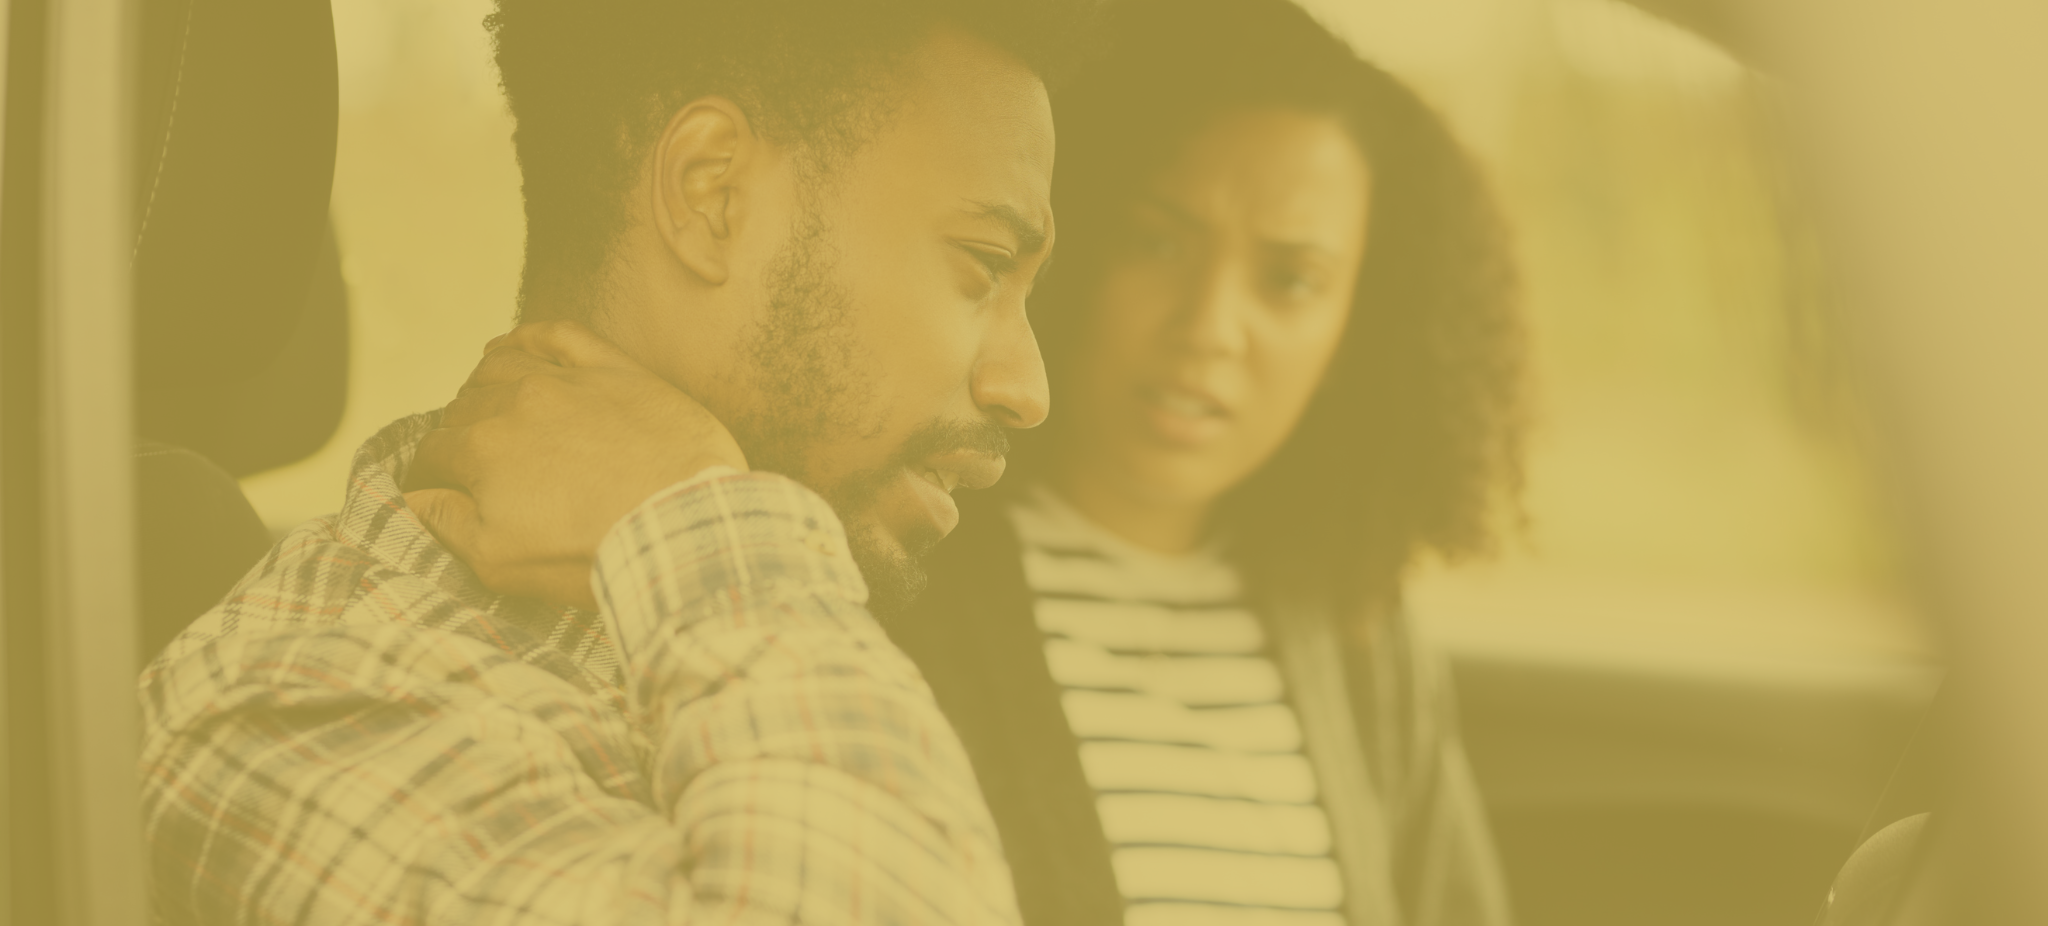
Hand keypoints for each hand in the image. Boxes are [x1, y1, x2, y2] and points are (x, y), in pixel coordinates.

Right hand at [403, 320, 746, 608]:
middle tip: (475, 463)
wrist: (681, 527)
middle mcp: (517, 402)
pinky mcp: (615, 371)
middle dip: (458, 436)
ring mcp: (568, 380)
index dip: (429, 476)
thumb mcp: (501, 562)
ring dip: (483, 385)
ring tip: (487, 407)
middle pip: (465, 408)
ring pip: (501, 365)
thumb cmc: (594, 551)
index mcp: (483, 449)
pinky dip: (528, 337)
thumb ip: (446, 524)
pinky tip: (516, 346)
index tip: (437, 492)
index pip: (433, 453)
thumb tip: (412, 499)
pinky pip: (558, 335)